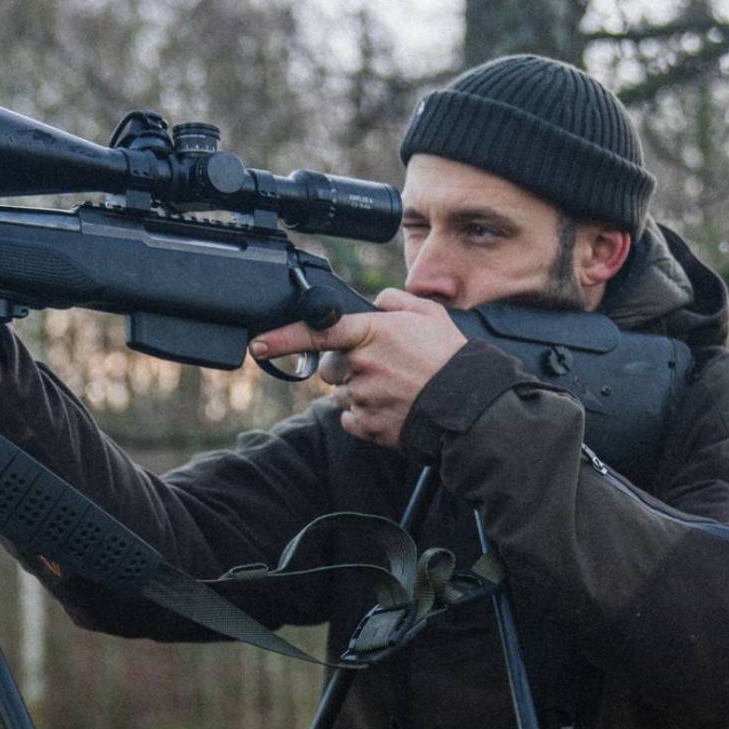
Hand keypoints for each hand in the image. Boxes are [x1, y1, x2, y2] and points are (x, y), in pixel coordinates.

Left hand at [249, 289, 465, 446]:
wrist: (470, 405)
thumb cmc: (451, 358)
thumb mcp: (429, 314)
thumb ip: (395, 300)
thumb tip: (375, 302)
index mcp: (372, 333)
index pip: (317, 331)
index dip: (283, 338)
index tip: (258, 344)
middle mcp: (363, 366)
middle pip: (330, 368)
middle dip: (346, 367)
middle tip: (381, 367)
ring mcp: (364, 399)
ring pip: (341, 395)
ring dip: (358, 392)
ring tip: (394, 389)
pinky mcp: (370, 427)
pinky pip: (351, 421)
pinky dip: (365, 417)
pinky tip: (392, 408)